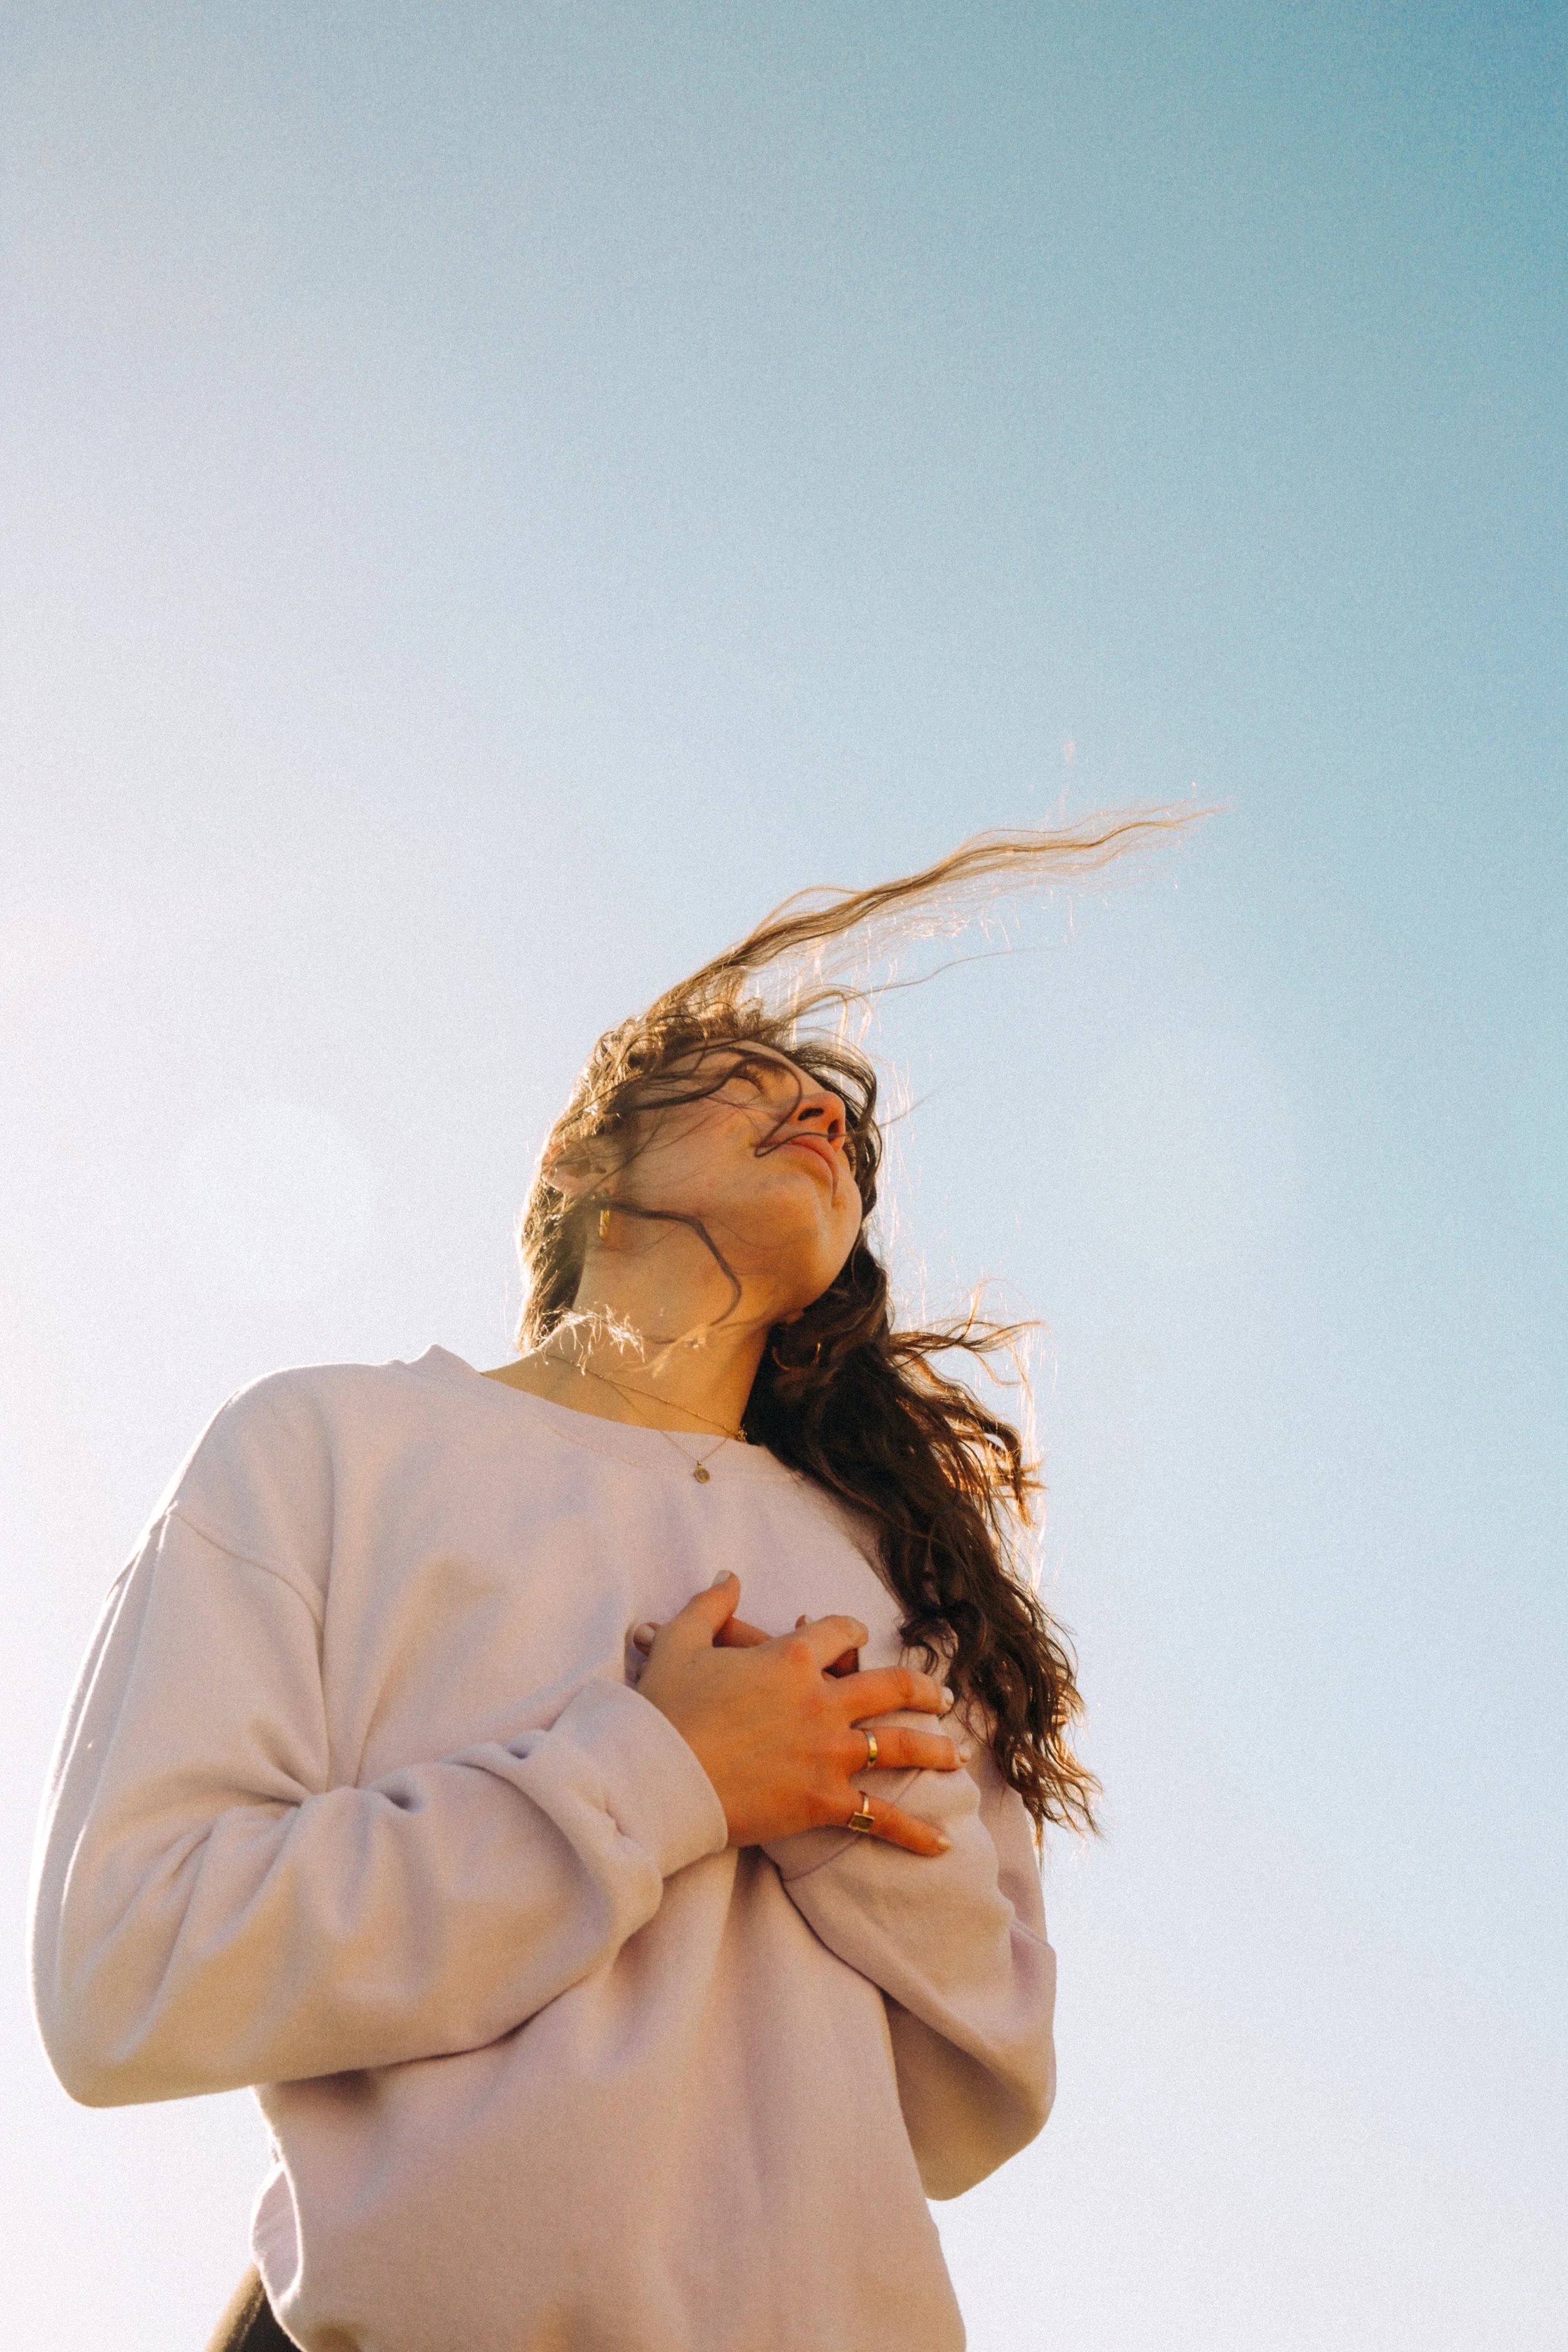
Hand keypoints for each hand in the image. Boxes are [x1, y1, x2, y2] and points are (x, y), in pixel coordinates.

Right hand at [634, 1572, 961, 1854]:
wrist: (658, 1777)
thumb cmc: (665, 1708)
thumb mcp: (681, 1642)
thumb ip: (711, 1605)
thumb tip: (728, 1576)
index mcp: (791, 1658)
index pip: (840, 1632)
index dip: (850, 1631)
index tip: (856, 1637)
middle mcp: (821, 1701)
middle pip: (892, 1686)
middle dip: (923, 1689)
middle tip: (942, 1697)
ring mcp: (827, 1753)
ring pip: (900, 1745)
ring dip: (936, 1749)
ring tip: (957, 1754)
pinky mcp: (822, 1800)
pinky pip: (878, 1816)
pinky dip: (913, 1832)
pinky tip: (941, 1843)